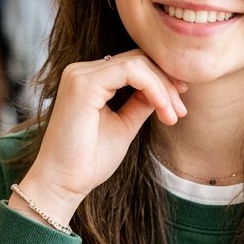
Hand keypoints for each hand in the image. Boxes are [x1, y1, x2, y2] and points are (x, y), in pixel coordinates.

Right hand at [12, 51, 186, 224]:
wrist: (63, 184)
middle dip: (166, 83)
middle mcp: (82, 71)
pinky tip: (163, 109)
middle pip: (138, 59)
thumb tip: (166, 90)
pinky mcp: (84, 83)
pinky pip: (132, 71)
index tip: (178, 106)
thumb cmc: (89, 161)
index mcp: (89, 80)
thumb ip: (140, 104)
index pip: (133, 65)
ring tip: (173, 115)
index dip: (161, 80)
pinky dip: (154, 87)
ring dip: (163, 88)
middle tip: (180, 111)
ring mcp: (81, 75)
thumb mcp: (124, 125)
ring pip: (137, 62)